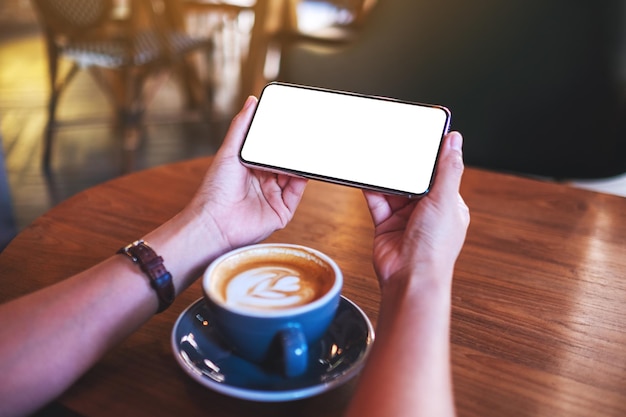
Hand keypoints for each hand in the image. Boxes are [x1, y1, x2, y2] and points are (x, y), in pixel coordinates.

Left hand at [189, 97, 307, 250]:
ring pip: (294, 175)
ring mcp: (274, 196)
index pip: (271, 149)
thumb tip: (251, 102)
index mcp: (251, 167)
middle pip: (284, 162)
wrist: (215, 222)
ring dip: (299, 163)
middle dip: (293, 150)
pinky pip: (297, 192)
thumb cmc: (215, 191)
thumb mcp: (228, 151)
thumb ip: (241, 127)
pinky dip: (303, 178)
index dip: (280, 138)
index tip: (291, 124)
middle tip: (303, 134)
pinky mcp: (283, 211)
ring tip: (305, 148)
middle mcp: (263, 182)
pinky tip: (303, 167)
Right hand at [363, 131, 469, 286]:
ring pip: (394, 188)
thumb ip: (448, 169)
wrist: (409, 277)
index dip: (430, 157)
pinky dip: (371, 188)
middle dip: (405, 165)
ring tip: (379, 157)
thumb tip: (455, 140)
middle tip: (396, 144)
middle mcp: (427, 211)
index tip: (421, 137)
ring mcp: (405, 218)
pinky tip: (367, 176)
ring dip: (387, 176)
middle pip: (414, 179)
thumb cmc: (434, 247)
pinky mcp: (385, 224)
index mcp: (448, 205)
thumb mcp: (446, 200)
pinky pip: (377, 201)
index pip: (440, 174)